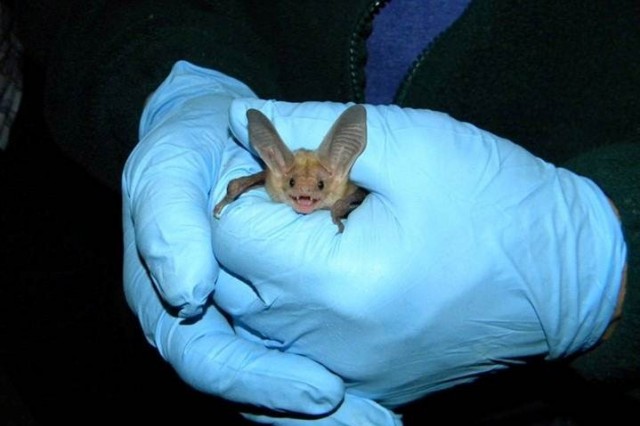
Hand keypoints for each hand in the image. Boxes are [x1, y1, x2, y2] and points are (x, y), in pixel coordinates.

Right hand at [122, 61, 350, 417]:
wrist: (220, 135)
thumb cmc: (189, 152)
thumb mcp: (165, 171)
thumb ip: (165, 219)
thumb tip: (185, 290)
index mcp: (171, 300)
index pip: (210, 362)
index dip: (263, 381)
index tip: (325, 392)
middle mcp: (213, 318)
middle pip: (258, 386)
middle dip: (310, 413)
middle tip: (374, 425)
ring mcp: (250, 316)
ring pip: (286, 376)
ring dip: (333, 410)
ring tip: (383, 420)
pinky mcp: (284, 307)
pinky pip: (309, 350)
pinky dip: (346, 374)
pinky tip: (383, 394)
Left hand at [213, 99, 621, 408]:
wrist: (561, 280)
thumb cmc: (497, 205)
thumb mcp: (413, 144)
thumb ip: (316, 128)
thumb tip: (241, 121)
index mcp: (338, 285)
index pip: (229, 234)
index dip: (250, 187)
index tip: (290, 166)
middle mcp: (327, 344)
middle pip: (231, 279)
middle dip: (254, 227)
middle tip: (307, 195)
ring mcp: (342, 373)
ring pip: (254, 315)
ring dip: (270, 265)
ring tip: (323, 232)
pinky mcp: (358, 383)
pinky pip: (289, 345)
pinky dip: (293, 304)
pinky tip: (335, 274)